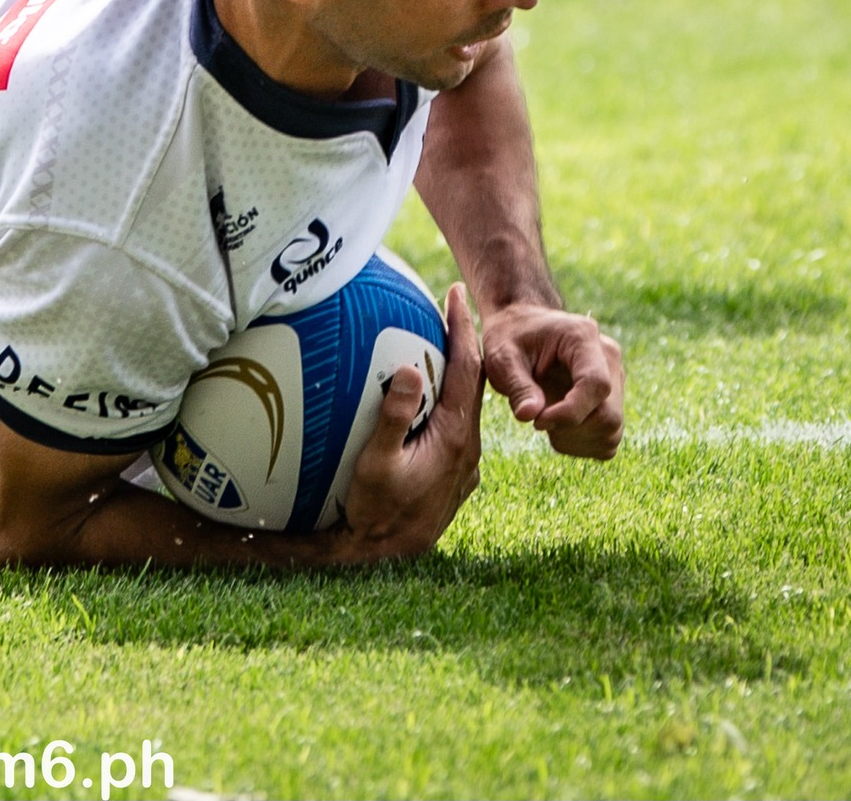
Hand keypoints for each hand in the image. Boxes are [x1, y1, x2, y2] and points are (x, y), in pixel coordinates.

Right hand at [338, 283, 484, 562]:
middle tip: (449, 309)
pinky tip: (434, 405)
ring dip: (458, 375)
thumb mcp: (377, 461)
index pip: (466, 369)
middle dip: (463, 343)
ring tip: (441, 348)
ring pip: (468, 407)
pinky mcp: (456, 477)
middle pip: (473, 383)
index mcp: (455, 436)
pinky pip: (459, 429)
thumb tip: (412, 369)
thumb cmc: (377, 509)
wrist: (389, 558)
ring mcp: (465, 464)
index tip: (456, 293)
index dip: (462, 328)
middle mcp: (469, 447)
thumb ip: (395, 416)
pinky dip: (451, 404)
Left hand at [481, 301, 623, 458]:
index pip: (596, 385)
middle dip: (570, 429)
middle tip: (536, 420)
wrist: (520, 326)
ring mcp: (615, 378)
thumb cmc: (509, 338)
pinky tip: (557, 428)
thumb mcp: (502, 357)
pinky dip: (583, 443)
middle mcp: (608, 357)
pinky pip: (610, 436)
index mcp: (583, 338)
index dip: (570, 412)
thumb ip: (517, 386)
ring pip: (612, 429)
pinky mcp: (612, 398)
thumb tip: (529, 416)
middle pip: (609, 413)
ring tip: (544, 420)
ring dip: (575, 439)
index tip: (537, 421)